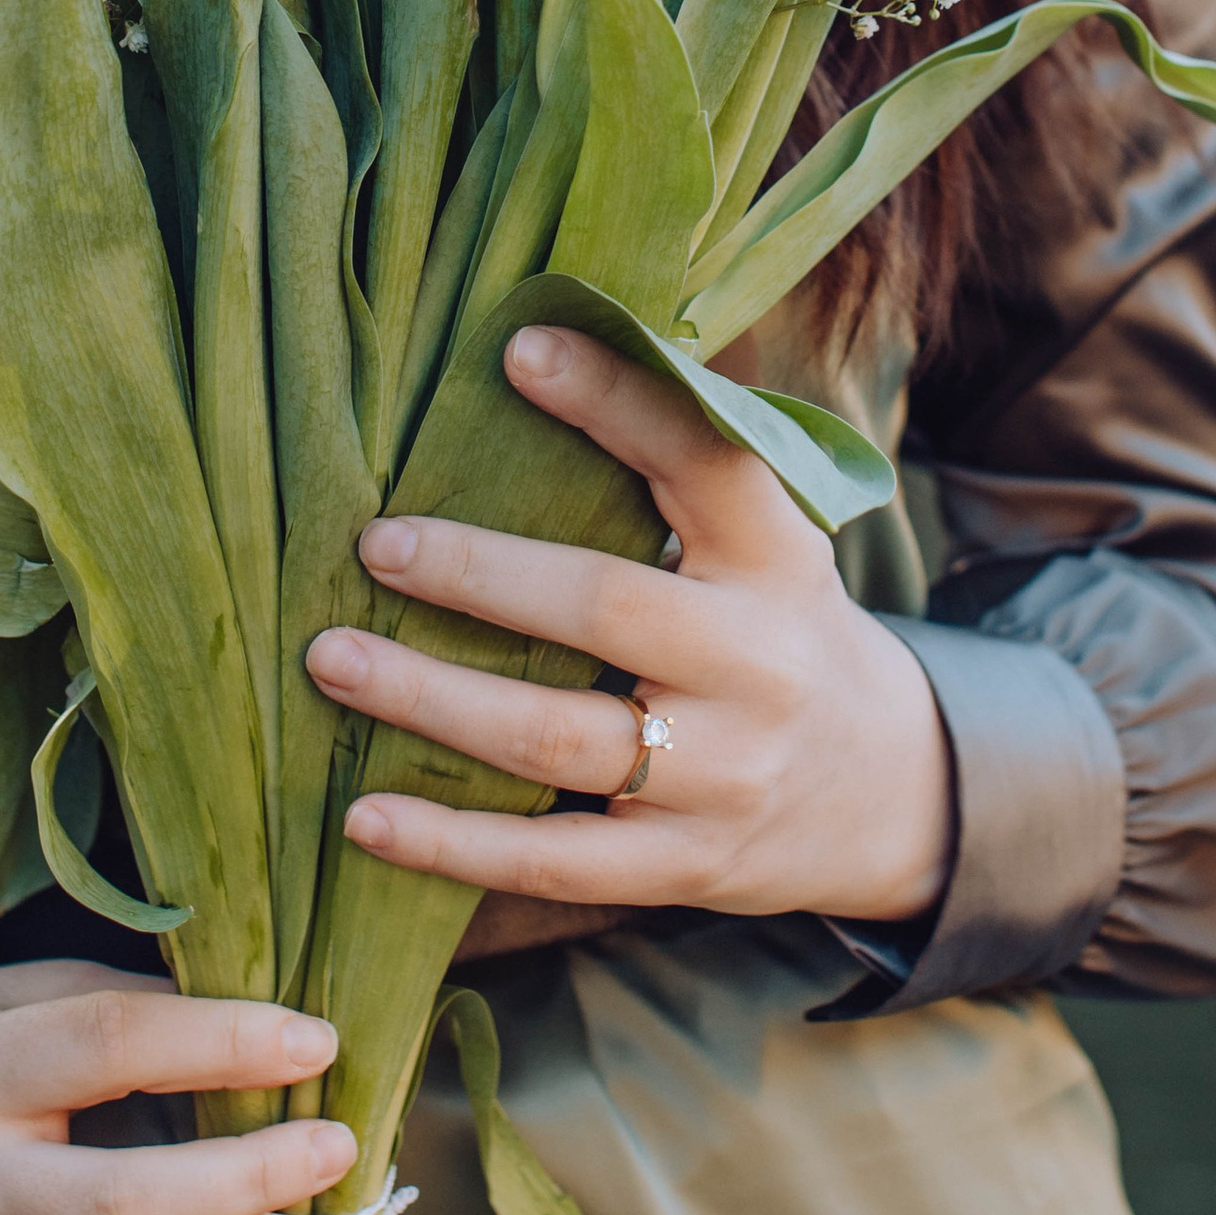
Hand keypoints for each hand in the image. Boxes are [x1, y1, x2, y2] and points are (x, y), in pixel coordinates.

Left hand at [309, 322, 951, 924]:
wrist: (885, 794)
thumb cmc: (776, 632)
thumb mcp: (764, 545)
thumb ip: (676, 473)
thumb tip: (530, 354)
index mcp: (778, 560)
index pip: (706, 461)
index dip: (617, 400)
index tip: (519, 347)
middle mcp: (758, 664)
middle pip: (607, 607)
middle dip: (478, 574)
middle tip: (373, 544)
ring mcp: (724, 775)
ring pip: (558, 739)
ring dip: (432, 701)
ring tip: (330, 660)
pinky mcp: (684, 867)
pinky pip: (553, 863)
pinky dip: (452, 846)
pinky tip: (362, 818)